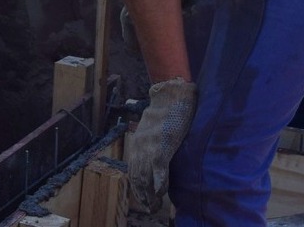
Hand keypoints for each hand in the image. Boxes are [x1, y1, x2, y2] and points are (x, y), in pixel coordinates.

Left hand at [123, 78, 196, 223]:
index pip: (133, 171)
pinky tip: (162, 193)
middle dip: (143, 196)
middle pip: (137, 178)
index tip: (143, 199)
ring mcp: (150, 148)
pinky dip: (159, 184)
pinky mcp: (162, 146)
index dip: (137, 187)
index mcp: (137, 143)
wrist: (170, 95)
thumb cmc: (165, 110)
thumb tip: (155, 154)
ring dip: (150, 194)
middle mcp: (139, 147)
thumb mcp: (153, 128)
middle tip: (150, 208)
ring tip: (155, 206)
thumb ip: (151, 142)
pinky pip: (159, 171)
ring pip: (145, 178)